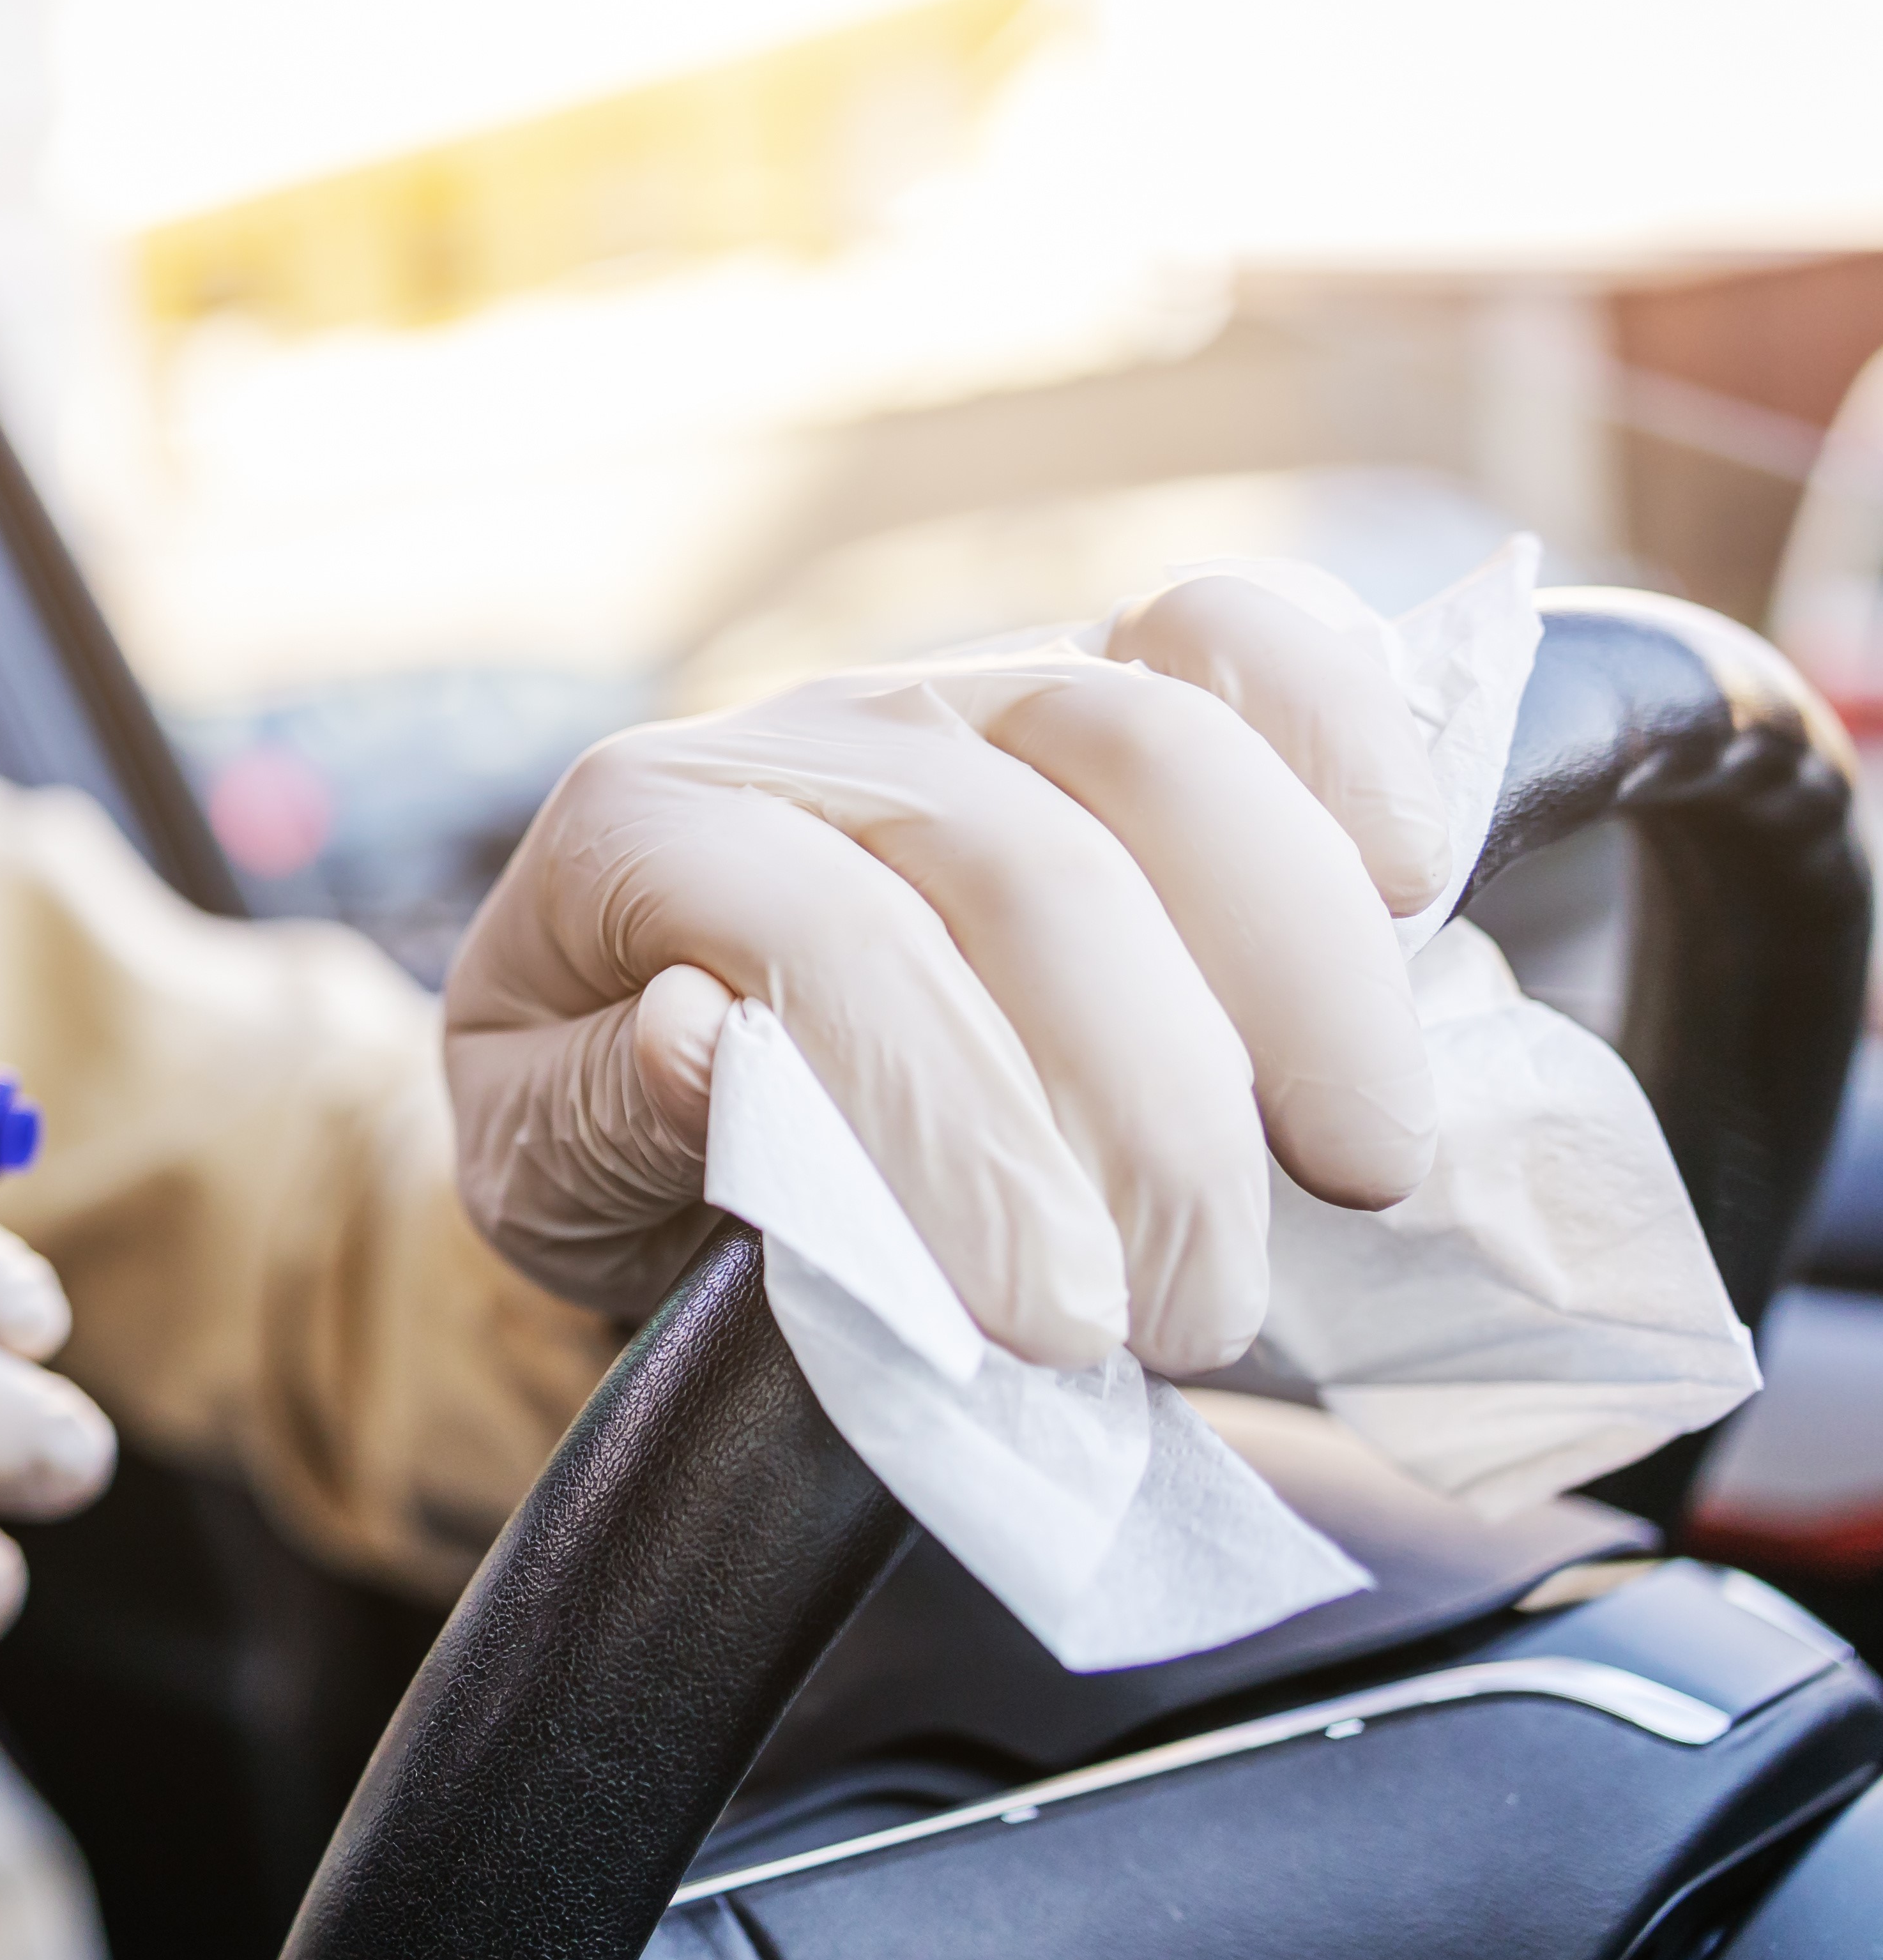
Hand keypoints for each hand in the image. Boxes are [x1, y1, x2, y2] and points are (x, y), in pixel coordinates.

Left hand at [440, 562, 1453, 1372]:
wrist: (643, 1031)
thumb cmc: (608, 1118)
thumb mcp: (543, 1169)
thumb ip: (600, 1118)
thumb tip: (695, 1041)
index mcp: (635, 831)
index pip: (834, 955)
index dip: (961, 1138)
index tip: (1053, 1324)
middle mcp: (804, 731)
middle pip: (1030, 871)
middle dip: (1151, 1114)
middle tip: (1200, 1315)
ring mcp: (964, 686)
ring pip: (1159, 749)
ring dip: (1294, 964)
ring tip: (1356, 1164)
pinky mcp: (1100, 671)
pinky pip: (1236, 636)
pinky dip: (1347, 736)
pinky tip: (1415, 886)